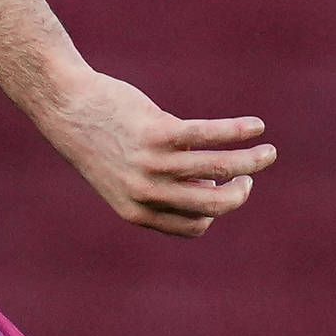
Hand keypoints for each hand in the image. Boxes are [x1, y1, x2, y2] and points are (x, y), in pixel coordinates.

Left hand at [37, 72, 272, 237]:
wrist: (67, 109)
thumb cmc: (100, 142)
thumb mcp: (124, 177)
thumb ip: (161, 188)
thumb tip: (212, 183)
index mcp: (137, 211)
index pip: (194, 226)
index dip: (215, 211)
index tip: (221, 189)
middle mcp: (145, 193)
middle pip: (214, 205)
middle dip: (241, 193)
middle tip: (249, 176)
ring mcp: (152, 164)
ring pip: (220, 170)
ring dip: (253, 161)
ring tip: (268, 152)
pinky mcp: (158, 133)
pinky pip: (211, 136)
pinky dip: (239, 132)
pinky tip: (256, 126)